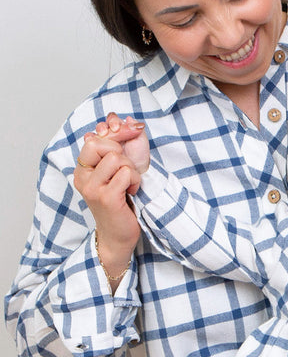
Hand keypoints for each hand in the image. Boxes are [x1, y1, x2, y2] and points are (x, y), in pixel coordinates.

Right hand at [74, 113, 150, 283]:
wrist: (118, 236)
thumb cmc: (120, 203)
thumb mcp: (113, 173)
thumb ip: (112, 149)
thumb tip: (120, 120)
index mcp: (82, 169)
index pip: (94, 138)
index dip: (116, 135)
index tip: (131, 136)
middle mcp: (83, 177)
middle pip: (105, 145)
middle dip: (124, 155)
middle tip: (129, 173)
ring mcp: (92, 187)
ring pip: (118, 158)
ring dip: (132, 170)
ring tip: (130, 185)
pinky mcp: (106, 197)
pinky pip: (127, 173)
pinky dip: (136, 181)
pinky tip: (132, 193)